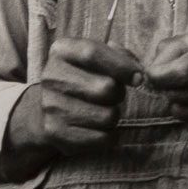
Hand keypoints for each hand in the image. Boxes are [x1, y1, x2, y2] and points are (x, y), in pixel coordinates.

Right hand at [23, 37, 143, 155]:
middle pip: (105, 88)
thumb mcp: (97, 56)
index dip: (121, 65)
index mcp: (61, 50)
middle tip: (114, 94)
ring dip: (114, 115)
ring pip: (107, 116)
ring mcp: (51, 105)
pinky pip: (102, 138)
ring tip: (103, 110)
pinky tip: (99, 127)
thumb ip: (120, 55)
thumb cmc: (84, 75)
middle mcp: (51, 76)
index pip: (92, 53)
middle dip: (119, 93)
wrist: (49, 105)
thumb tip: (137, 74)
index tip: (138, 78)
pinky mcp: (55, 132)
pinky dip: (109, 135)